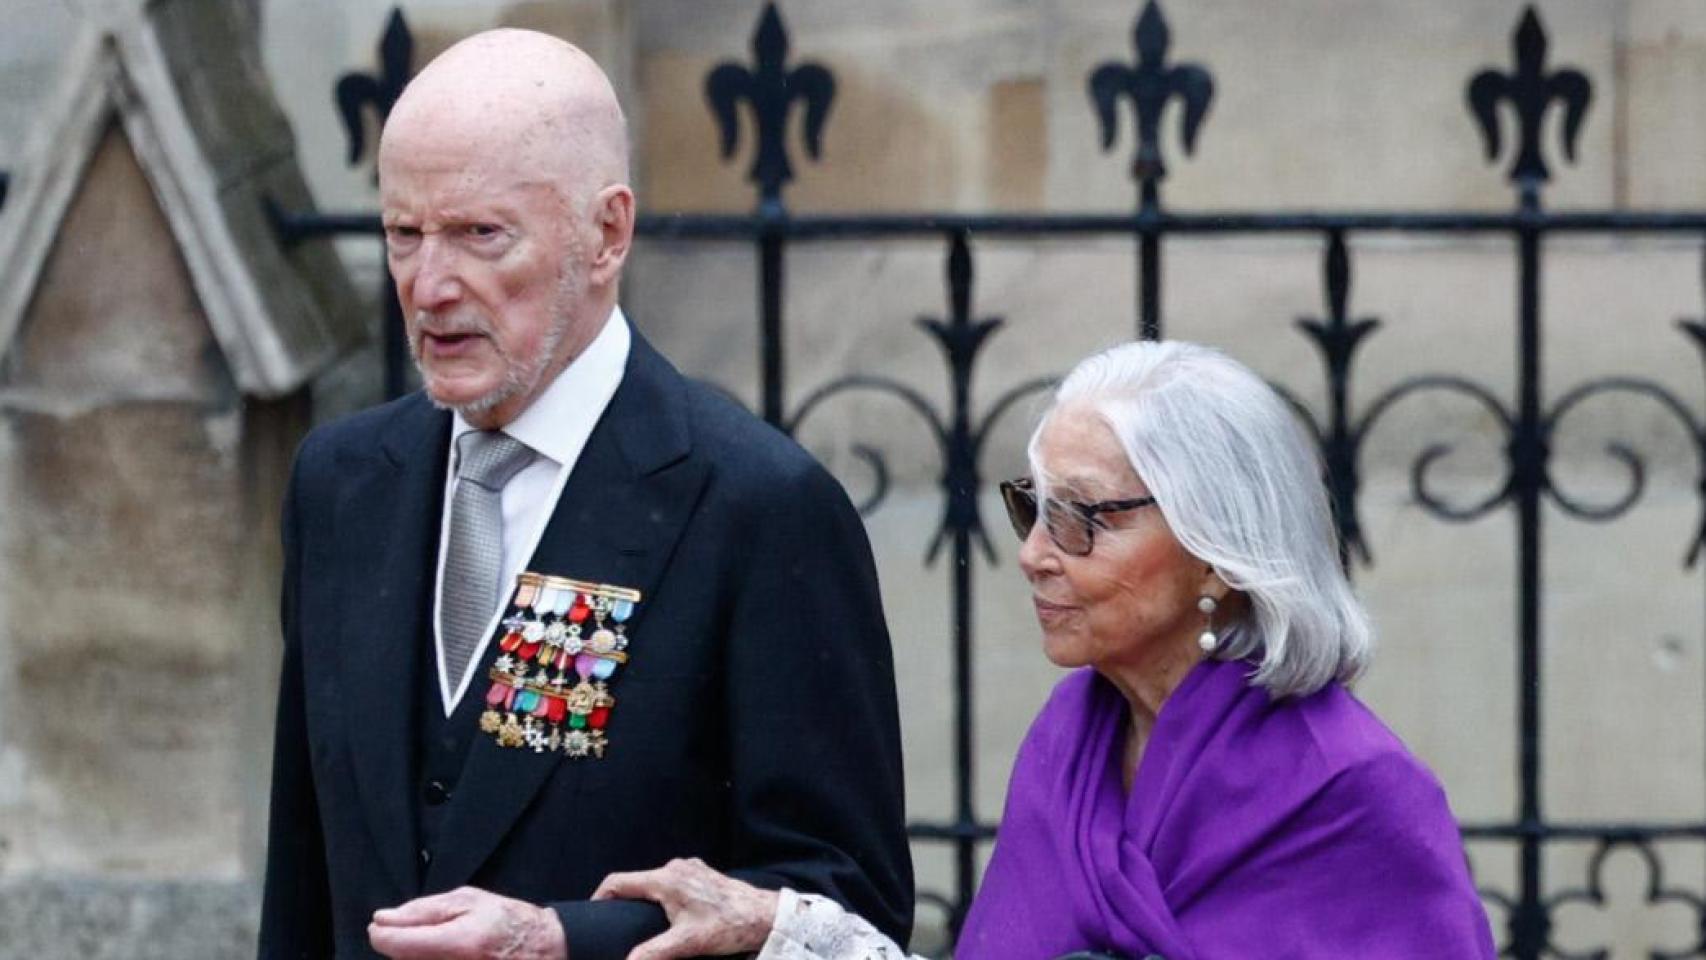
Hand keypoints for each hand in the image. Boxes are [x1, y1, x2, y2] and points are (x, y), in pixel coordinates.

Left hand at [369, 886, 567, 959]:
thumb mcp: (469, 900)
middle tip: (428, 930)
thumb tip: (383, 919)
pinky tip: (447, 952)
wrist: (542, 949)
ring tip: (444, 942)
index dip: (382, 934)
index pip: (398, 945)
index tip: (379, 925)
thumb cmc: (508, 921)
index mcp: (458, 942)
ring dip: (417, 955)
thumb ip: (423, 910)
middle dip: (404, 943)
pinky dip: (429, 959)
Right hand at [593, 857, 779, 959]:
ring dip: (646, 900)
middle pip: (636, 882)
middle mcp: (676, 868)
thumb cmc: (728, 926)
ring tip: (641, 924)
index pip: (618, 881)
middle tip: (615, 924)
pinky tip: (670, 917)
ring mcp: (690, 869)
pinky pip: (673, 883)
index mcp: (666, 879)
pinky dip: (664, 898)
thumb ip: (652, 953)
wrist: (764, 916)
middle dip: (623, 902)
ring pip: (655, 883)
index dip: (600, 897)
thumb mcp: (687, 944)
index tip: (592, 915)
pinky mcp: (702, 875)